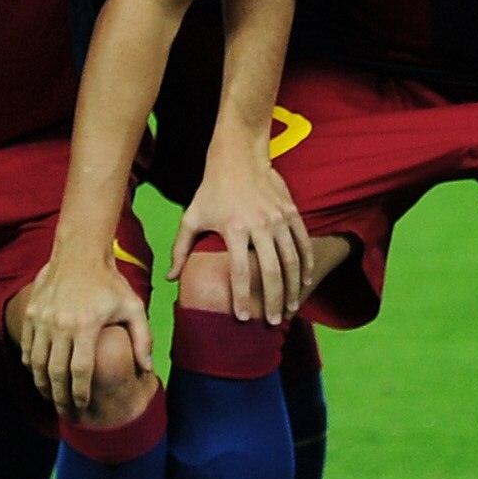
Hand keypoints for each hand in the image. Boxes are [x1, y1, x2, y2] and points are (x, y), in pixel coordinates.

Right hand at [15, 246, 152, 420]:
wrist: (79, 252)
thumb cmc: (109, 282)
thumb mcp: (133, 306)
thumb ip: (143, 338)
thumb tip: (148, 368)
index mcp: (86, 324)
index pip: (80, 370)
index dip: (80, 393)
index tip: (82, 406)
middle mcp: (60, 324)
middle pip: (55, 372)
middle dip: (59, 396)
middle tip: (65, 411)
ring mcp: (42, 318)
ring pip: (36, 363)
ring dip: (42, 385)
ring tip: (51, 397)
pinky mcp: (31, 313)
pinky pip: (26, 347)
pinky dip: (31, 365)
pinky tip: (39, 375)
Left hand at [172, 116, 310, 324]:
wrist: (239, 155)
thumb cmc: (212, 189)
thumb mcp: (191, 216)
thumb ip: (180, 249)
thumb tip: (171, 279)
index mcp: (234, 228)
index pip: (240, 271)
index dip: (243, 297)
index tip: (244, 318)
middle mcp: (259, 224)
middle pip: (272, 270)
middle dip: (274, 300)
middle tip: (274, 322)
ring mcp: (279, 218)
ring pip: (292, 260)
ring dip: (293, 287)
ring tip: (291, 308)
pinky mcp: (291, 212)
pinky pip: (303, 242)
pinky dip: (306, 264)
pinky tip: (305, 282)